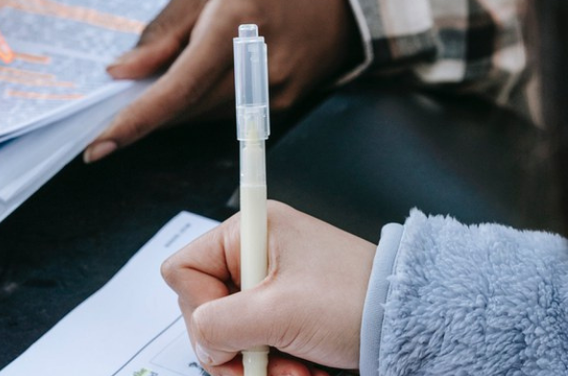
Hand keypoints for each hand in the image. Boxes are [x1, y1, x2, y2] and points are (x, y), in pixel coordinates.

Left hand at [83, 0, 360, 162]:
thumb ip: (162, 33)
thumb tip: (122, 71)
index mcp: (236, 25)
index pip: (178, 87)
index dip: (136, 120)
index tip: (99, 145)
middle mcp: (259, 66)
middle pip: (186, 109)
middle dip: (147, 113)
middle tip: (118, 104)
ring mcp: (275, 92)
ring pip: (202, 118)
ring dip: (173, 108)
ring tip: (168, 79)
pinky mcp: (281, 107)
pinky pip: (225, 118)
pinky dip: (200, 107)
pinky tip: (200, 83)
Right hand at [161, 201, 375, 375]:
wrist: (409, 321)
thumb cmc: (355, 299)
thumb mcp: (278, 311)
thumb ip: (220, 324)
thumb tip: (202, 340)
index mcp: (249, 232)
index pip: (184, 270)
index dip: (197, 307)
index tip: (229, 332)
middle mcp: (255, 255)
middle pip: (205, 309)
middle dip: (233, 348)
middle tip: (260, 365)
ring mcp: (270, 286)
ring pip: (231, 334)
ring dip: (257, 364)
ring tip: (293, 372)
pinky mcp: (285, 312)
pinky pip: (257, 344)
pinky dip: (274, 366)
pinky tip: (301, 371)